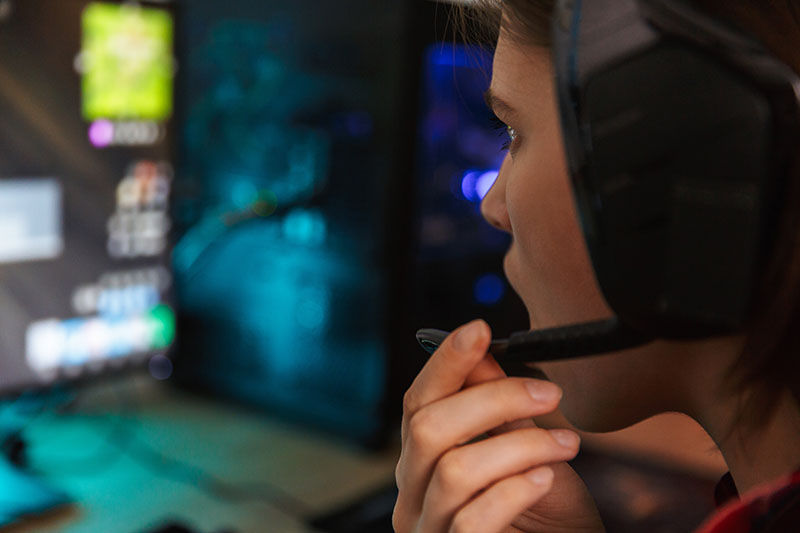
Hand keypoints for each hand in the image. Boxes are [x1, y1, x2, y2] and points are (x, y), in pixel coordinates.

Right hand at [393, 319, 604, 532]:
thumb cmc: (544, 515)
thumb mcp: (523, 451)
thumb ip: (496, 408)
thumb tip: (482, 351)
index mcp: (423, 461)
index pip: (418, 401)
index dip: (445, 362)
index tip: (479, 328)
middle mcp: (412, 494)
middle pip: (428, 428)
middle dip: (493, 399)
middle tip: (549, 393)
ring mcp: (427, 530)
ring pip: (455, 469)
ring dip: (519, 445)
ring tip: (567, 444)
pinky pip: (474, 518)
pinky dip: (516, 489)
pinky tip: (547, 478)